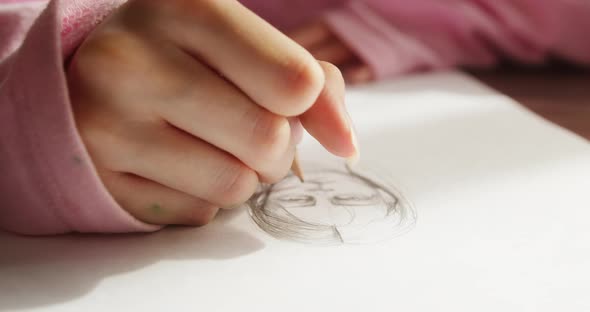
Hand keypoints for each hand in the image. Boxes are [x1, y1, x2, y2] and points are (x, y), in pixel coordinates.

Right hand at [67, 0, 356, 225]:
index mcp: (182, 7)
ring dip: (243, 175)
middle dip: (277, 146)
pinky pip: (197, 213)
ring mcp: (105, 123)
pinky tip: (176, 163)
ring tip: (213, 145)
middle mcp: (131, 61)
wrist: (99, 73)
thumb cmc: (191, 56)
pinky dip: (204, 196)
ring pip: (235, 186)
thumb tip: (347, 147)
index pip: (295, 83)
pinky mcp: (100, 179)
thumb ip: (316, 86)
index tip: (281, 94)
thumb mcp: (250, 45)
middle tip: (249, 127)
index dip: (302, 102)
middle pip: (268, 140)